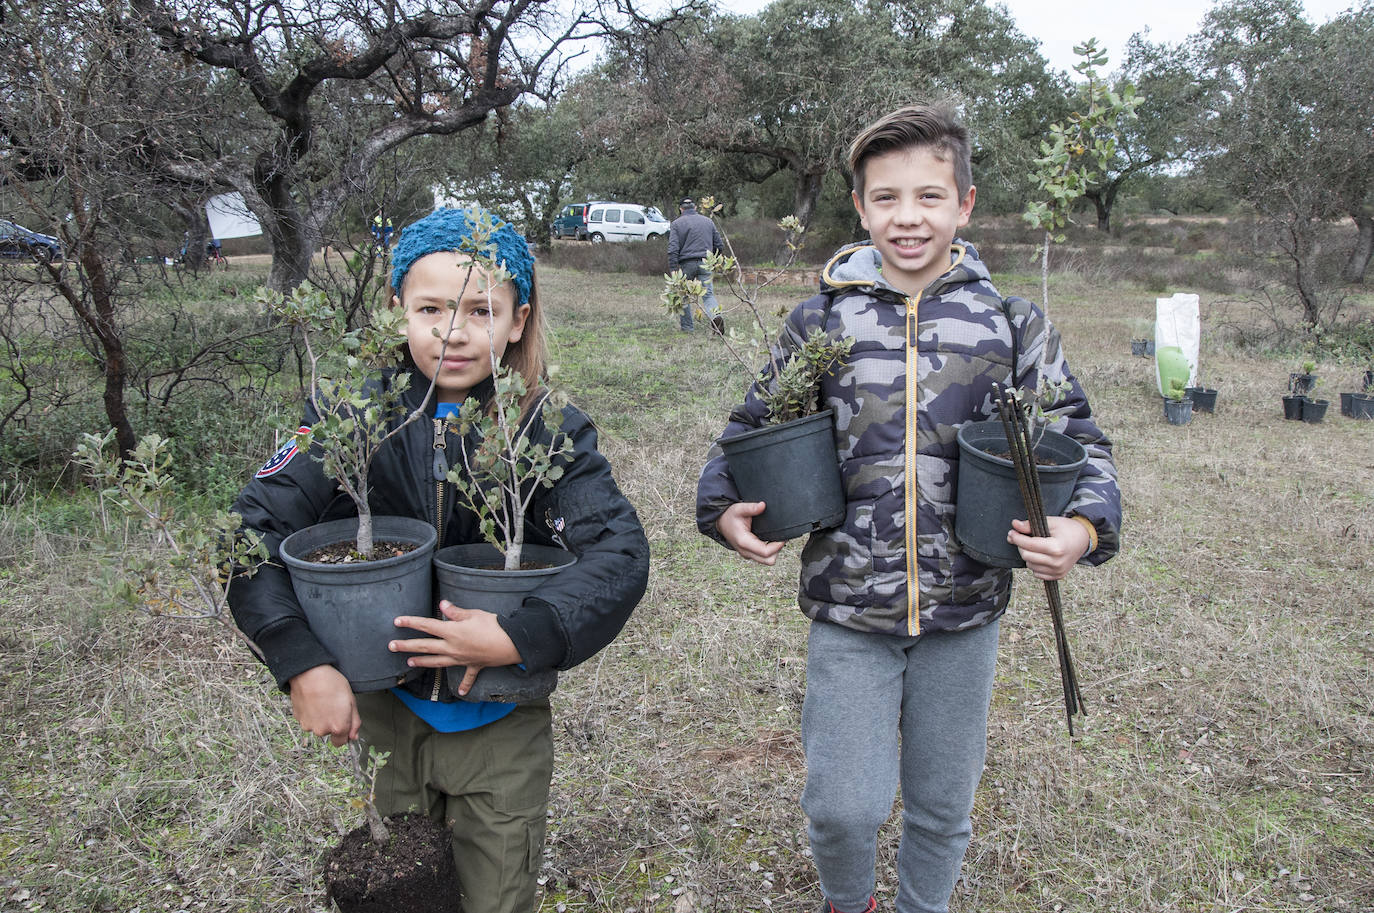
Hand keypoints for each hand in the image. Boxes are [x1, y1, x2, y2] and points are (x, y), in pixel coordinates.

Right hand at [288, 664, 359, 746]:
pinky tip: (313, 701)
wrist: (309, 673)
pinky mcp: (298, 719)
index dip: (344, 733)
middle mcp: (322, 730)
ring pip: (317, 726)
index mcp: (338, 727)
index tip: (343, 723)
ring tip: (322, 701)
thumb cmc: (331, 683)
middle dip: (332, 723)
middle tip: (333, 705)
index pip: (341, 742)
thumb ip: (354, 722)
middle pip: (329, 733)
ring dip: (320, 718)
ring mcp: (308, 725)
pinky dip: (311, 714)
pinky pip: (308, 720)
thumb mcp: (351, 700)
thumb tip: (354, 736)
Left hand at [390, 601, 522, 696]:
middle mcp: (452, 647)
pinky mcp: (474, 665)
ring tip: (409, 663)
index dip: (411, 622)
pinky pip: (468, 677)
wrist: (511, 644)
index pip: (427, 626)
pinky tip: (459, 692)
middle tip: (391, 646)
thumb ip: (456, 612)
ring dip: (422, 662)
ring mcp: (461, 658)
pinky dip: (464, 685)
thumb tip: (442, 604)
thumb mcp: (474, 614)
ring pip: (437, 662)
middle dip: (406, 646)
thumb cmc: (494, 626)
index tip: (397, 621)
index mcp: (452, 632)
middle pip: (425, 646)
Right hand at [716, 501, 785, 565]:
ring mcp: (747, 554)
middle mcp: (745, 551)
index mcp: (744, 542)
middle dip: (777, 550)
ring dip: (774, 551)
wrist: (720, 522)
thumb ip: (751, 507)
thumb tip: (762, 505)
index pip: (766, 552)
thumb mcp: (739, 508)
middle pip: (768, 560)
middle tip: (780, 538)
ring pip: (767, 561)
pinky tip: (770, 540)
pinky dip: (769, 551)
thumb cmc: (730, 516)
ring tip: (775, 538)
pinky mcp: (749, 553)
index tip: (783, 537)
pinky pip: (763, 557)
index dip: (778, 546)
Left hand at [1007, 515, 1090, 581]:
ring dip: (1027, 555)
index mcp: (1056, 548)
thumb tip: (1015, 525)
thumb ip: (1031, 525)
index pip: (1029, 545)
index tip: (1011, 532)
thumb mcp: (1050, 522)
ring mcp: (1058, 571)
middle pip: (1027, 556)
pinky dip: (1034, 564)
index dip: (1017, 538)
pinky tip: (1038, 555)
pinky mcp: (1058, 576)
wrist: (1084, 539)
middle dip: (1020, 546)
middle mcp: (1057, 562)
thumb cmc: (1067, 529)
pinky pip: (1037, 573)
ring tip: (1032, 546)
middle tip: (1019, 537)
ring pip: (1030, 565)